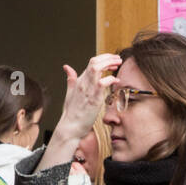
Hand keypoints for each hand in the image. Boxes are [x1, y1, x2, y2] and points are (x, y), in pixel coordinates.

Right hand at [37, 53, 121, 171]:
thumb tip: (66, 67)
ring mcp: (88, 90)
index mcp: (79, 80)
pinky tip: (116, 80)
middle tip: (118, 59)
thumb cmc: (72, 112)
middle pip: (95, 62)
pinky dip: (110, 79)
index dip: (103, 59)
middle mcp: (83, 83)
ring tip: (118, 64)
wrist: (71, 126)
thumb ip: (70, 79)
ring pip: (97, 69)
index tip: (113, 61)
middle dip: (108, 58)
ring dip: (109, 64)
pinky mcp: (94, 99)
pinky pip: (102, 84)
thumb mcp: (70, 92)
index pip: (92, 63)